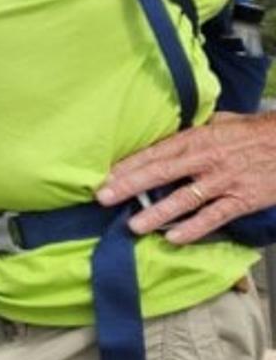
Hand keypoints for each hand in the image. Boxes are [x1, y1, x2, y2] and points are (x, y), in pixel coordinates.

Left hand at [97, 111, 275, 243]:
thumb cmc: (255, 131)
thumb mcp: (221, 122)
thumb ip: (194, 131)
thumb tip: (168, 135)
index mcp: (197, 138)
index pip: (155, 152)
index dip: (128, 165)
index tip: (105, 175)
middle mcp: (206, 159)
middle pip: (161, 173)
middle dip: (129, 185)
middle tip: (103, 197)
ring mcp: (224, 180)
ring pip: (184, 198)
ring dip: (157, 213)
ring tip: (133, 225)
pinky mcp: (243, 199)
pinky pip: (214, 216)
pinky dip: (194, 228)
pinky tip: (174, 238)